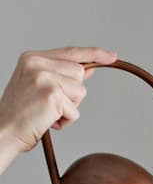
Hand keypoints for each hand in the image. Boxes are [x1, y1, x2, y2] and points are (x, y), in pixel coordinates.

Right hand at [0, 46, 116, 169]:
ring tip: (48, 113)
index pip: (70, 52)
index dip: (93, 54)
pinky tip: (48, 121)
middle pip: (79, 73)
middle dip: (72, 93)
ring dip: (70, 107)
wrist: (4, 131)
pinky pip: (76, 110)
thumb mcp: (38, 87)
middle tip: (50, 105)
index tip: (112, 56)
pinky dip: (66, 121)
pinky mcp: (52, 94)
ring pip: (80, 91)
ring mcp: (45, 77)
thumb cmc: (20, 114)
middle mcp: (37, 63)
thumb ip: (61, 75)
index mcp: (32, 58)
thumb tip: (87, 70)